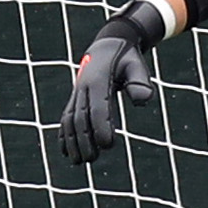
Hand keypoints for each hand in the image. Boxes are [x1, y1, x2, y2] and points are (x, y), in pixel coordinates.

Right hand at [58, 17, 157, 164]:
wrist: (108, 45)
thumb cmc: (127, 58)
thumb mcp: (137, 65)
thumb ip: (140, 82)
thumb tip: (143, 101)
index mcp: (99, 79)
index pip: (98, 107)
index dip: (101, 126)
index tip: (107, 145)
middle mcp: (83, 86)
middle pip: (81, 117)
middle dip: (85, 139)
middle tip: (92, 159)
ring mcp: (77, 92)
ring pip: (70, 119)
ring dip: (72, 141)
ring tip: (80, 161)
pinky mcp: (75, 97)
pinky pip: (66, 117)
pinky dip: (64, 134)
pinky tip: (66, 152)